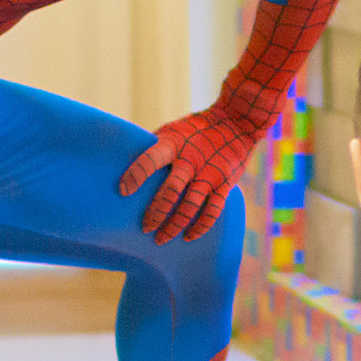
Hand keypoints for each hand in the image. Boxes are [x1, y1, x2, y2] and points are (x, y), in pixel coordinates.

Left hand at [119, 106, 262, 243]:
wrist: (236, 122)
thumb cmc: (196, 129)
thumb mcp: (173, 130)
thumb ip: (156, 147)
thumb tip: (125, 163)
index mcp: (173, 144)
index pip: (151, 160)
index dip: (136, 175)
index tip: (123, 191)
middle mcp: (191, 160)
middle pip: (171, 191)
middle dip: (156, 213)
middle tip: (145, 228)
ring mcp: (210, 173)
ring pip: (190, 206)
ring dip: (174, 225)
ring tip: (161, 238)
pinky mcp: (225, 183)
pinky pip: (213, 211)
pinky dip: (201, 227)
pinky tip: (189, 236)